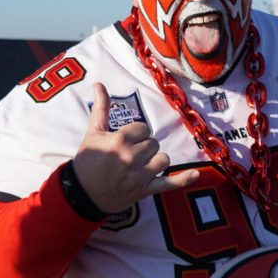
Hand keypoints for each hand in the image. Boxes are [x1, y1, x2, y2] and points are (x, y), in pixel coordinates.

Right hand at [73, 83, 198, 213]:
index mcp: (119, 140)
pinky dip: (184, 180)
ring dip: (155, 160)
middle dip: (143, 146)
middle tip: (129, 154)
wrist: (82, 193)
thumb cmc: (87, 161)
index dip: (136, 133)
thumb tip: (99, 84)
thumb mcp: (93, 133)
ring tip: (142, 164)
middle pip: (153, 143)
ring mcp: (140, 176)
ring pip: (163, 159)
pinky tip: (196, 174)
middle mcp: (131, 157)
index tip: (126, 140)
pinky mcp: (145, 190)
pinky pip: (169, 184)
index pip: (143, 128)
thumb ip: (101, 108)